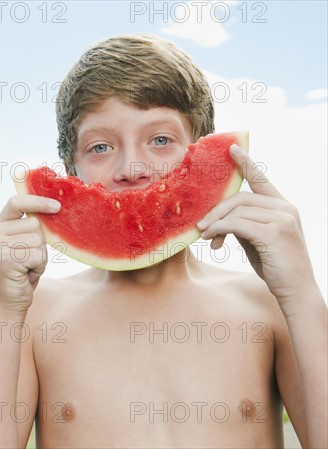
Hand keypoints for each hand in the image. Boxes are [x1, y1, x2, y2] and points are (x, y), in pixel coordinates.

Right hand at [0, 194, 60, 313]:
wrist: (7, 306)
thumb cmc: (20, 276)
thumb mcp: (23, 247)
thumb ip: (29, 228)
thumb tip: (53, 208)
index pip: (16, 202)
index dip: (38, 201)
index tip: (57, 206)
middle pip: (34, 223)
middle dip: (40, 244)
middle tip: (28, 262)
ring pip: (38, 239)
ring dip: (40, 257)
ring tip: (27, 269)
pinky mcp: (5, 259)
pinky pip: (38, 254)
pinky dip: (39, 267)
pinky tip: (26, 276)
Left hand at [196, 144, 316, 301]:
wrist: (295, 290)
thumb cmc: (274, 265)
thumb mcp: (256, 239)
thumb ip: (243, 223)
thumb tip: (217, 220)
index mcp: (281, 207)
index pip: (261, 179)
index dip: (245, 163)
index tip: (231, 149)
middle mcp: (285, 208)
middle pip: (239, 198)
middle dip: (215, 211)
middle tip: (199, 227)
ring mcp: (282, 219)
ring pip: (236, 211)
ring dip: (215, 225)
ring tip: (206, 239)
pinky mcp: (274, 233)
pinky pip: (237, 224)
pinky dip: (220, 230)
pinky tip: (213, 241)